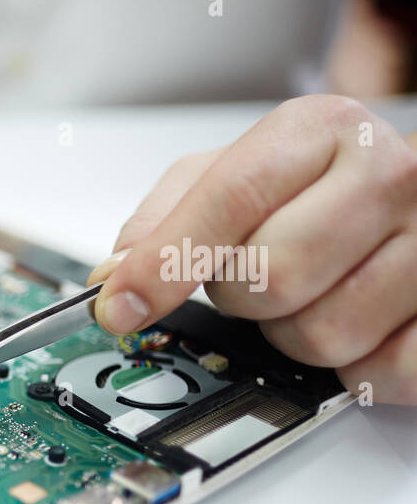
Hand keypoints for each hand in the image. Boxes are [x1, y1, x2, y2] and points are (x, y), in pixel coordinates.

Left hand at [88, 94, 416, 403]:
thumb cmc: (325, 190)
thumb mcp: (240, 174)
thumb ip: (168, 217)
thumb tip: (115, 275)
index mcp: (324, 130)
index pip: (230, 199)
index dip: (164, 262)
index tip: (119, 307)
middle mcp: (391, 175)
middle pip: (270, 278)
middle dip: (243, 298)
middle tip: (263, 278)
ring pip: (319, 336)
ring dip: (296, 336)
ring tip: (320, 294)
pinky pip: (376, 373)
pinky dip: (355, 369)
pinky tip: (363, 326)